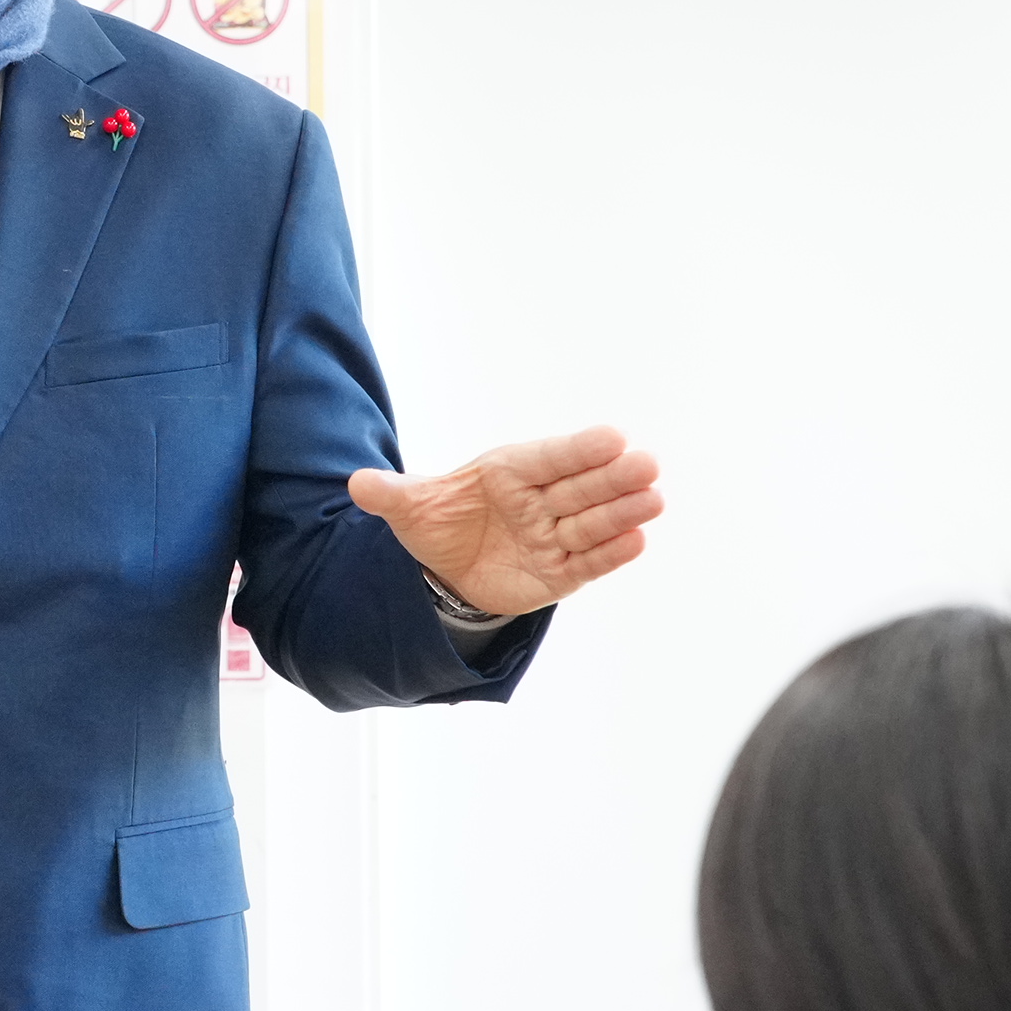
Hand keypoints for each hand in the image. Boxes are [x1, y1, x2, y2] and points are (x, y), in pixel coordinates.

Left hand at [348, 426, 660, 623]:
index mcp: (509, 471)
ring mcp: (553, 536)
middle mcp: (539, 500)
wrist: (445, 570)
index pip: (550, 457)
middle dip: (614, 478)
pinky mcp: (560, 573)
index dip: (579, 449)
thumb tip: (356, 483)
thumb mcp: (409, 508)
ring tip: (653, 500)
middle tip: (647, 464)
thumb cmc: (439, 522)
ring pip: (593, 523)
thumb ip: (390, 494)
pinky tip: (638, 540)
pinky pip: (589, 562)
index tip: (612, 437)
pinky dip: (612, 554)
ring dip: (623, 512)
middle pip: (581, 487)